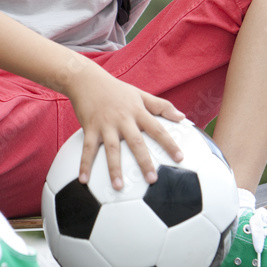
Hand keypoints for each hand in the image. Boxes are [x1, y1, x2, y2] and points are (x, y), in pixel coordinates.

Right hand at [65, 61, 184, 189]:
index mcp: (137, 112)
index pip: (157, 129)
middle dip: (144, 162)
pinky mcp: (89, 128)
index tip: (180, 158)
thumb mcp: (140, 94)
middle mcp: (123, 119)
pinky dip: (84, 164)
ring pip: (111, 149)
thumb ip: (161, 106)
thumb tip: (182, 117)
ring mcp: (105, 124)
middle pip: (136, 142)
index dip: (169, 143)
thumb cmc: (116, 89)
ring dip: (114, 168)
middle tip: (152, 180)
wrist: (87, 80)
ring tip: (118, 186)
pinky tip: (84, 180)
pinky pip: (87, 149)